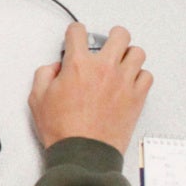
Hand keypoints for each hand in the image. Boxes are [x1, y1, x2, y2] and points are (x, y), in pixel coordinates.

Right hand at [28, 24, 153, 155]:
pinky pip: (147, 76)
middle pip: (119, 35)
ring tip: (122, 62)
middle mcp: (104, 68)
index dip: (75, 32)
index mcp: (78, 65)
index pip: (78, 32)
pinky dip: (140, 76)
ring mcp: (124, 81)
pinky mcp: (137, 97)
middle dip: (112, 36)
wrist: (83, 153)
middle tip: (107, 43)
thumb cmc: (63, 131)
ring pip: (137, 52)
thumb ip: (44, 75)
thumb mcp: (38, 99)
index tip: (76, 36)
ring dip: (128, 54)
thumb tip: (54, 68)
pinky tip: (131, 81)